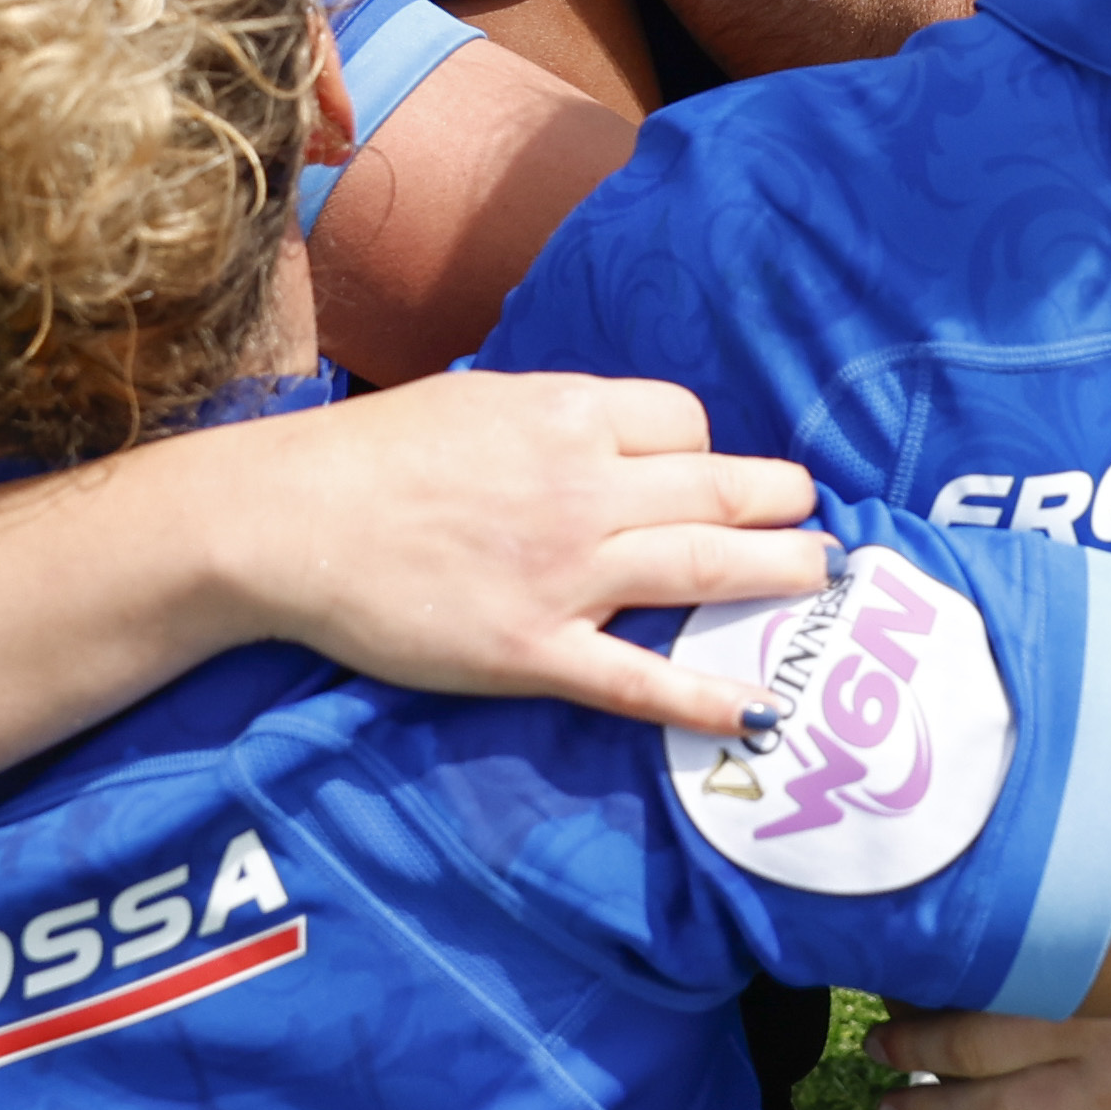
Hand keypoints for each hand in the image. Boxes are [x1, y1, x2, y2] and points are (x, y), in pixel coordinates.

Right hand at [204, 368, 828, 739]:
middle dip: (785, 506)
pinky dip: (710, 697)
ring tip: (822, 582)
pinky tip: (762, 709)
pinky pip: (642, 678)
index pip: (688, 424)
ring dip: (779, 577)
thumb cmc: (371, 455)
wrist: (288, 520)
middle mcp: (586, 488)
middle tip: (819, 525)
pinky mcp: (536, 650)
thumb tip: (603, 429)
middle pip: (723, 488)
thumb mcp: (475, 401)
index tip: (717, 474)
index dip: (713, 449)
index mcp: (568, 416)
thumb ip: (550, 417)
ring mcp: (567, 574)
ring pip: (705, 569)